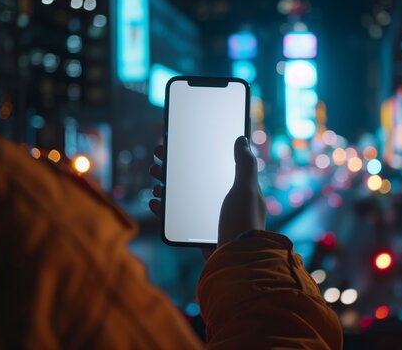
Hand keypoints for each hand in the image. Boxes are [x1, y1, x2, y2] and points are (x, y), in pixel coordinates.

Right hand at [148, 136, 265, 249]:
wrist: (236, 263)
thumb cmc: (244, 224)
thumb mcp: (246, 189)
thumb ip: (245, 164)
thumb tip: (241, 138)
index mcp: (239, 191)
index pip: (217, 164)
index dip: (199, 152)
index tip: (181, 141)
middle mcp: (226, 204)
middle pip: (197, 179)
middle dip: (177, 167)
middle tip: (159, 156)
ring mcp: (211, 220)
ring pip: (185, 198)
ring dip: (168, 186)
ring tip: (155, 176)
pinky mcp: (199, 235)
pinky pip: (178, 219)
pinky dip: (165, 210)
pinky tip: (155, 201)